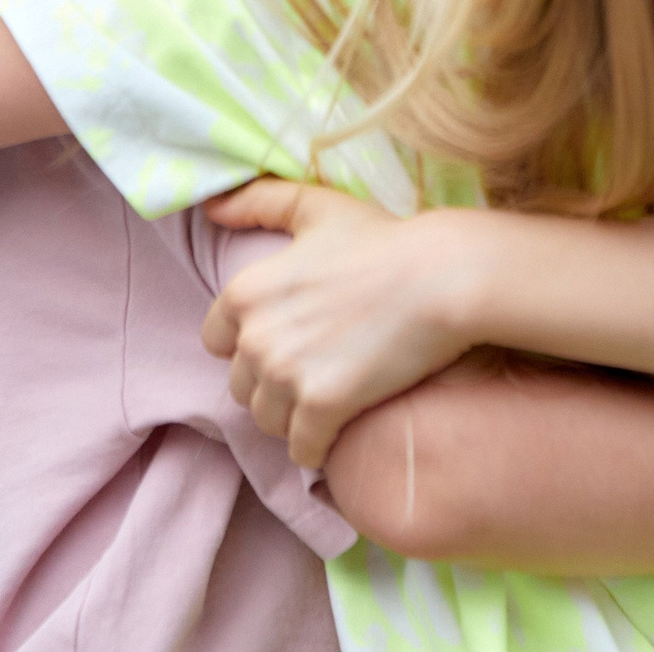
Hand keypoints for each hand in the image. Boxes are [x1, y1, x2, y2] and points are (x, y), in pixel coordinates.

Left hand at [202, 179, 486, 466]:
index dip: (249, 344)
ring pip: (268, 421)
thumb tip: (212, 207)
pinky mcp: (322, 406)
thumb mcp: (316, 208)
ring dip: (291, 418)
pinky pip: (301, 449)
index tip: (284, 342)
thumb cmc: (383, 240)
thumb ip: (259, 202)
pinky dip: (315, 448)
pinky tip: (336, 433)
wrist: (441, 278)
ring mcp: (286, 374)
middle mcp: (255, 336)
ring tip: (324, 402)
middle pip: (242, 387)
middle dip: (270, 385)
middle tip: (311, 374)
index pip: (216, 342)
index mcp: (244, 292)